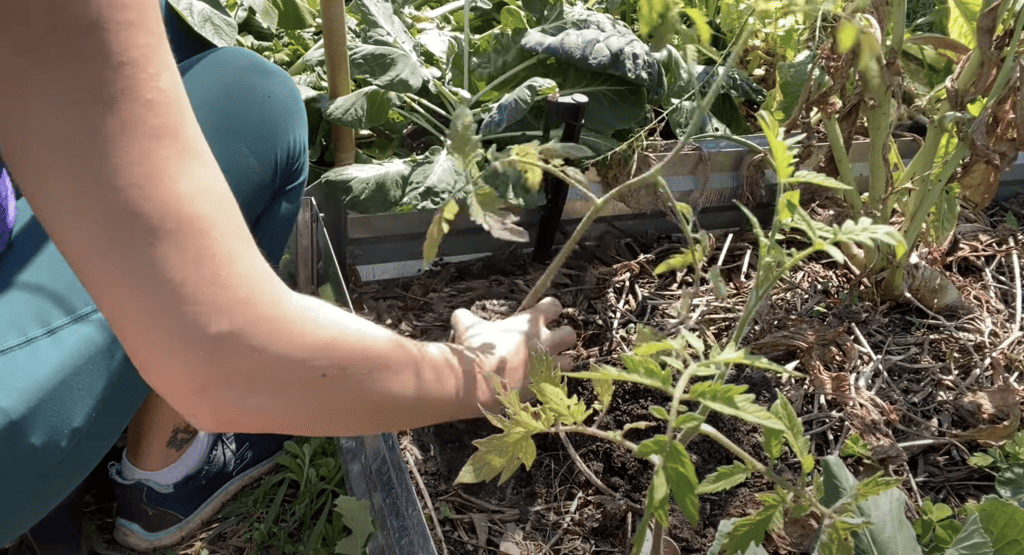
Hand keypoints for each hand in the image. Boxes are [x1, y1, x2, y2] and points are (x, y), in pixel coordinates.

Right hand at [449, 297, 575, 406]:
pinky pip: (557, 383)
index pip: (554, 306)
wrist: (478, 381)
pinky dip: (549, 383)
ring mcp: (547, 364)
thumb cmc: (475, 349)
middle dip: (562, 337)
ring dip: (561, 361)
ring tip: (547, 364)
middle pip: (570, 333)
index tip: (541, 314)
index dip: (549, 309)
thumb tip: (459, 315)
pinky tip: (537, 383)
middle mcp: (545, 341)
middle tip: (548, 341)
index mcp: (530, 322)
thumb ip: (465, 317)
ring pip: (570, 360)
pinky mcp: (544, 385)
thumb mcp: (467, 326)